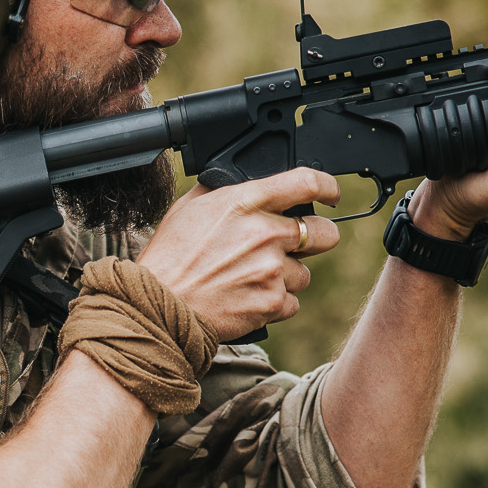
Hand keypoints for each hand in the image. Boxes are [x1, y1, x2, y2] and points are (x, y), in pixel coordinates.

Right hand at [138, 167, 341, 342]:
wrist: (157, 305)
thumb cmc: (169, 257)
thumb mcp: (189, 208)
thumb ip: (225, 192)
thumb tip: (244, 183)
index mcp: (244, 202)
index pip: (306, 182)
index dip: (327, 187)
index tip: (330, 194)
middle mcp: (264, 233)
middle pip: (324, 233)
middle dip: (313, 239)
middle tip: (291, 247)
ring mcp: (271, 270)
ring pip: (305, 273)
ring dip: (285, 277)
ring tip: (251, 279)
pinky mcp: (271, 302)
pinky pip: (291, 303)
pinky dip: (273, 303)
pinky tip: (247, 299)